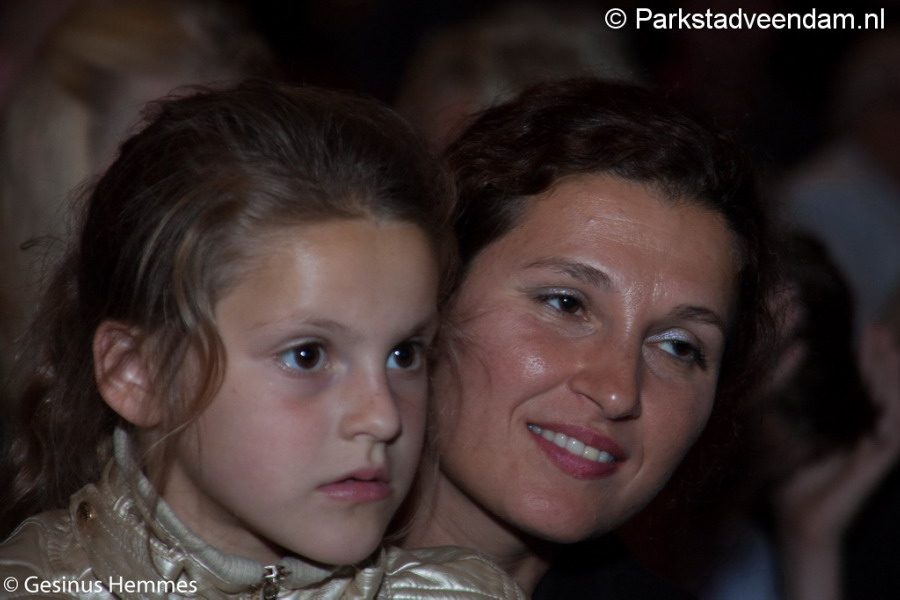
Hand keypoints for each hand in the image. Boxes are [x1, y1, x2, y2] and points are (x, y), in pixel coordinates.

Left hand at [773, 326, 899, 545]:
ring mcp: (875, 444)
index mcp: (845, 419)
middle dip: (876, 355)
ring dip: (889, 372)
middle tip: (873, 328)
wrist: (792, 519)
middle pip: (878, 384)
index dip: (860, 355)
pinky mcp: (878, 460)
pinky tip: (891, 383)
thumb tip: (771, 358)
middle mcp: (865, 429)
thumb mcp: (774, 424)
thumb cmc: (783, 474)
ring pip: (892, 401)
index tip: (851, 325)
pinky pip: (895, 428)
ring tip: (883, 343)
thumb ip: (776, 392)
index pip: (857, 379)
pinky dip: (894, 402)